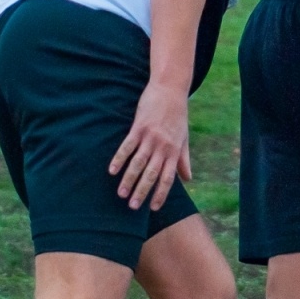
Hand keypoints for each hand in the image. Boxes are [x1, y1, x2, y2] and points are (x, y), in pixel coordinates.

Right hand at [108, 83, 191, 210]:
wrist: (170, 90)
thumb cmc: (178, 116)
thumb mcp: (184, 138)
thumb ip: (183, 160)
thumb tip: (188, 179)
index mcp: (174, 151)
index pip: (168, 178)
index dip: (160, 193)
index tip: (153, 208)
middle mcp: (162, 146)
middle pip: (151, 174)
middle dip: (142, 192)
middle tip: (133, 207)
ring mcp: (150, 137)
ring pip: (138, 163)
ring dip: (128, 179)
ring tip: (120, 193)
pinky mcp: (139, 127)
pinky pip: (127, 146)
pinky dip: (119, 159)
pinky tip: (111, 170)